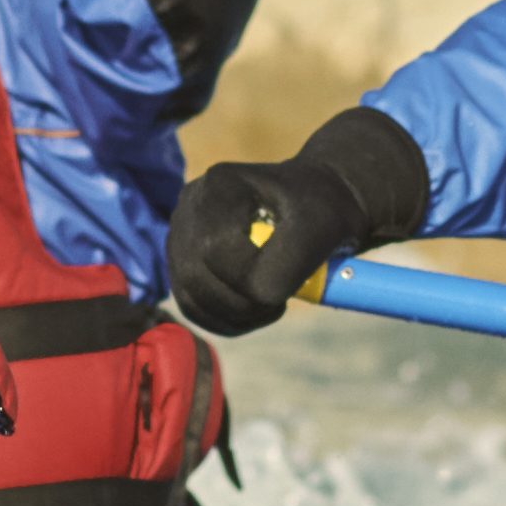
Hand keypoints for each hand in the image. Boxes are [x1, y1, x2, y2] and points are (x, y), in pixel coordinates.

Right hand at [166, 108, 429, 339]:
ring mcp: (181, 234)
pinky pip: (192, 307)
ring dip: (234, 316)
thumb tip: (261, 296)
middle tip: (279, 304)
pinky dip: (224, 321)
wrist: (318, 206)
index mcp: (220, 184)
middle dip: (241, 304)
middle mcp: (191, 206)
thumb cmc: (323, 213)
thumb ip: (289, 262)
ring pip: (189, 296)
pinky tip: (256, 310)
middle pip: (194, 275)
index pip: (214, 248)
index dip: (248, 279)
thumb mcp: (320, 229)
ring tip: (271, 305)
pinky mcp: (183, 262)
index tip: (288, 284)